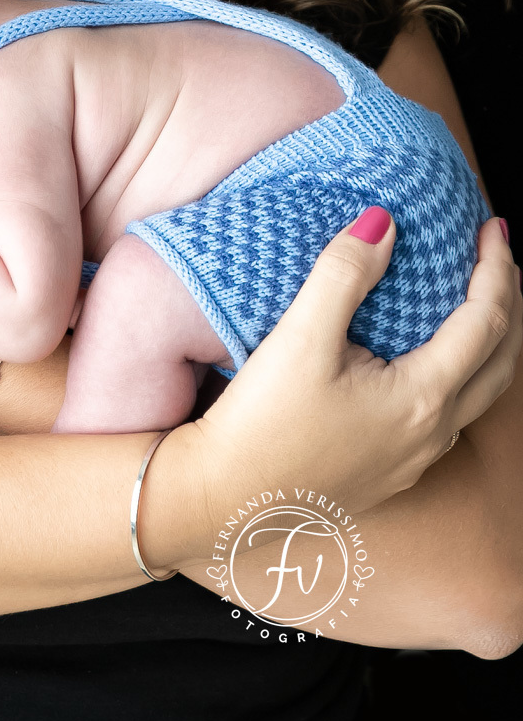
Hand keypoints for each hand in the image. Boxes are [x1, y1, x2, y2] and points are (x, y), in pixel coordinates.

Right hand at [150, 211, 520, 573]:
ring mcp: (414, 460)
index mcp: (422, 399)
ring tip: (477, 301)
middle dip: (509, 304)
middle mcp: (431, 435)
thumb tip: (384, 223)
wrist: (225, 497)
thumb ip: (345, 274)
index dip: (495, 268)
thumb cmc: (262, 422)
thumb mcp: (300, 336)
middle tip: (498, 255)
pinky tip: (430, 361)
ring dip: (490, 343)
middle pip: (501, 363)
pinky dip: (461, 373)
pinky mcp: (391, 472)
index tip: (492, 226)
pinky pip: (450, 416)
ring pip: (480, 394)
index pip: (486, 323)